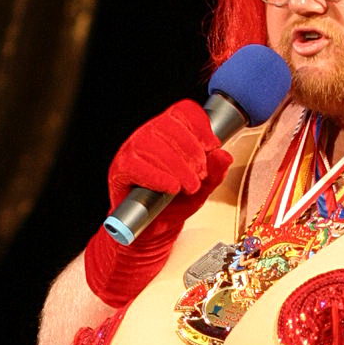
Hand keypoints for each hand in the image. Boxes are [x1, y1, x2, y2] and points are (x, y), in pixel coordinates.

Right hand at [85, 99, 231, 307]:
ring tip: (187, 186)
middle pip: (168, 125)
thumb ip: (214, 173)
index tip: (212, 145)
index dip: (200, 125)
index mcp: (168, 133)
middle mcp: (148, 137)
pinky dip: (157, 176)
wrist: (151, 233)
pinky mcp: (119, 170)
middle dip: (191, 151)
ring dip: (176, 165)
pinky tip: (170, 187)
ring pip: (152, 144)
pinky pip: (135, 164)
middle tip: (200, 174)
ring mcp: (131, 152)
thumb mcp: (201, 190)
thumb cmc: (171, 206)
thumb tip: (223, 155)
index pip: (183, 111)